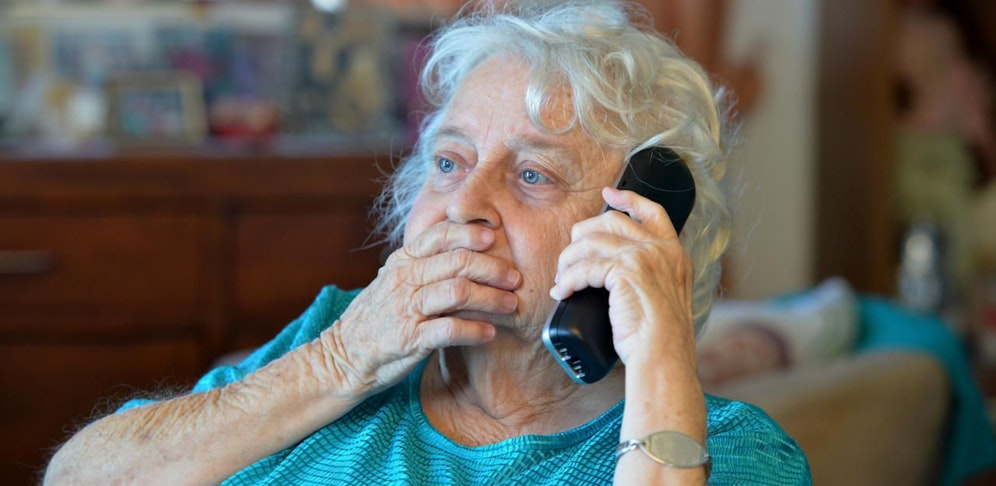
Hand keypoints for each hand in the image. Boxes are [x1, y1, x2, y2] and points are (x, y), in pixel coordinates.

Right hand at [320, 221, 520, 397]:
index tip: (495, 236)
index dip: (470, 233)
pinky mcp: (409, 339)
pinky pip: (449, 330)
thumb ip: (425, 265)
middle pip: (458, 262)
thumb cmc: (378, 317)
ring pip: (458, 292)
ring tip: (510, 305)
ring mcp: (406, 309)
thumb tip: (467, 251)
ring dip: (491, 298)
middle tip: (515, 278)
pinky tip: (489, 333)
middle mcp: (404, 279)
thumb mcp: (395, 281)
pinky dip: (474, 331)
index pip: (440, 235)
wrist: (343, 355)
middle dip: (493, 268)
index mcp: (403, 261)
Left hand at [549, 187, 695, 367]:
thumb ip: (651, 278)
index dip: (628, 199)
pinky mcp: (624, 271)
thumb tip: (613, 273)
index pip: (652, 212)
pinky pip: (584, 268)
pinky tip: (561, 292)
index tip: (607, 194)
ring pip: (592, 242)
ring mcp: (644, 257)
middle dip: (583, 234)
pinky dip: (567, 280)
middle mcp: (662, 250)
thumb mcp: (664, 299)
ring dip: (569, 259)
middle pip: (612, 221)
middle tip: (569, 255)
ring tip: (561, 278)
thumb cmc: (660, 339)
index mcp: (674, 254)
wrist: (663, 356)